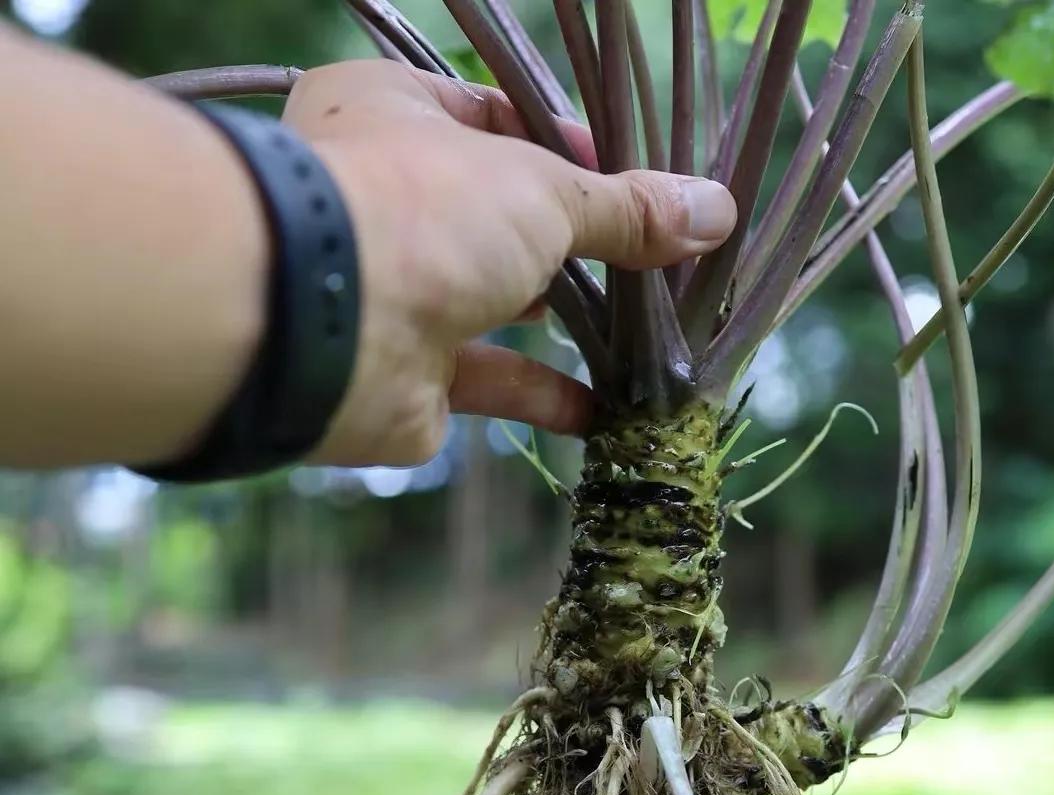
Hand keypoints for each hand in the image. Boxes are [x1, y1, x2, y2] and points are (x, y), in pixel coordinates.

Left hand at [283, 60, 736, 465]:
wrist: (324, 331)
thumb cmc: (423, 212)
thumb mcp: (542, 191)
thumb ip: (625, 208)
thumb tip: (715, 211)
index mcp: (395, 114)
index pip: (493, 118)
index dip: (565, 147)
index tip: (628, 178)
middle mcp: (389, 201)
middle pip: (500, 217)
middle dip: (573, 244)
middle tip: (645, 260)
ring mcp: (396, 291)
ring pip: (496, 302)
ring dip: (564, 321)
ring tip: (639, 329)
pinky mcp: (408, 372)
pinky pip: (488, 380)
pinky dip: (543, 394)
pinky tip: (603, 409)